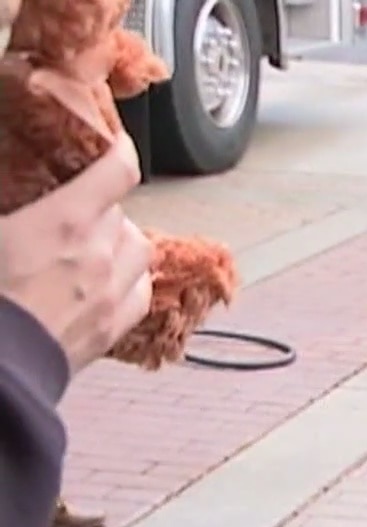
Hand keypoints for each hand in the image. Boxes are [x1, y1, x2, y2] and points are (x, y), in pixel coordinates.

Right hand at [0, 132, 152, 374]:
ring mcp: (111, 294)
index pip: (116, 172)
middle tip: (74, 211)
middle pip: (120, 213)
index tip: (118, 144)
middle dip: (100, 208)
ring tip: (95, 244)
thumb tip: (13, 215)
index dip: (120, 152)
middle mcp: (99, 254)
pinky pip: (140, 292)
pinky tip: (110, 282)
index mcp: (64, 222)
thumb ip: (8, 210)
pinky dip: (131, 280)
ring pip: (138, 250)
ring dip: (121, 240)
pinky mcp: (111, 329)